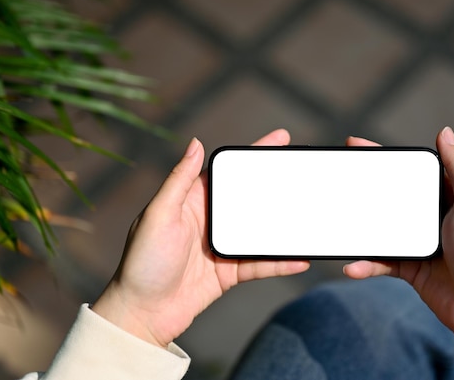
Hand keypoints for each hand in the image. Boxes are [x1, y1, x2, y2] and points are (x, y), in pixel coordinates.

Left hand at [92, 129, 309, 348]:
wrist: (142, 314)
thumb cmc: (142, 262)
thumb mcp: (158, 215)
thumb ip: (179, 180)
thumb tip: (195, 143)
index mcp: (191, 200)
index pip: (227, 171)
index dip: (254, 153)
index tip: (280, 139)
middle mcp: (210, 220)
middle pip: (250, 197)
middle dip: (278, 182)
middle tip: (306, 168)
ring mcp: (222, 246)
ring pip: (260, 230)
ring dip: (284, 223)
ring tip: (310, 213)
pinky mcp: (229, 272)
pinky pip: (260, 263)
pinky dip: (279, 262)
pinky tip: (299, 259)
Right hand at [343, 127, 453, 368]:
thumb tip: (445, 131)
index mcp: (450, 196)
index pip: (414, 170)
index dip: (386, 157)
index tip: (359, 145)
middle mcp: (434, 216)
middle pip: (392, 195)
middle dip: (364, 185)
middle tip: (338, 172)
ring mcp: (420, 242)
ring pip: (382, 229)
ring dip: (360, 227)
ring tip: (337, 221)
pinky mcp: (411, 268)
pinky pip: (382, 262)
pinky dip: (367, 264)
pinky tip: (352, 267)